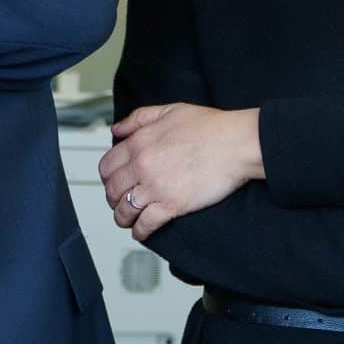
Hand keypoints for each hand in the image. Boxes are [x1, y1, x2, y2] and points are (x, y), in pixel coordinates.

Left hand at [99, 104, 262, 240]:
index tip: (112, 183)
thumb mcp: (169, 110)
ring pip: (125, 209)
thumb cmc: (210, 127)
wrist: (237, 143)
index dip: (107, 178)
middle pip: (112, 190)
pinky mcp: (172, 205)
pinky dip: (140, 231)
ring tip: (127, 220)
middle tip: (119, 203)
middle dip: (113, 199)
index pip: (107, 166)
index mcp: (139, 143)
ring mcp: (155, 187)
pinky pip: (146, 224)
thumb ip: (139, 119)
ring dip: (123, 218)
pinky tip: (141, 232)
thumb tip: (117, 130)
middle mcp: (142, 165)